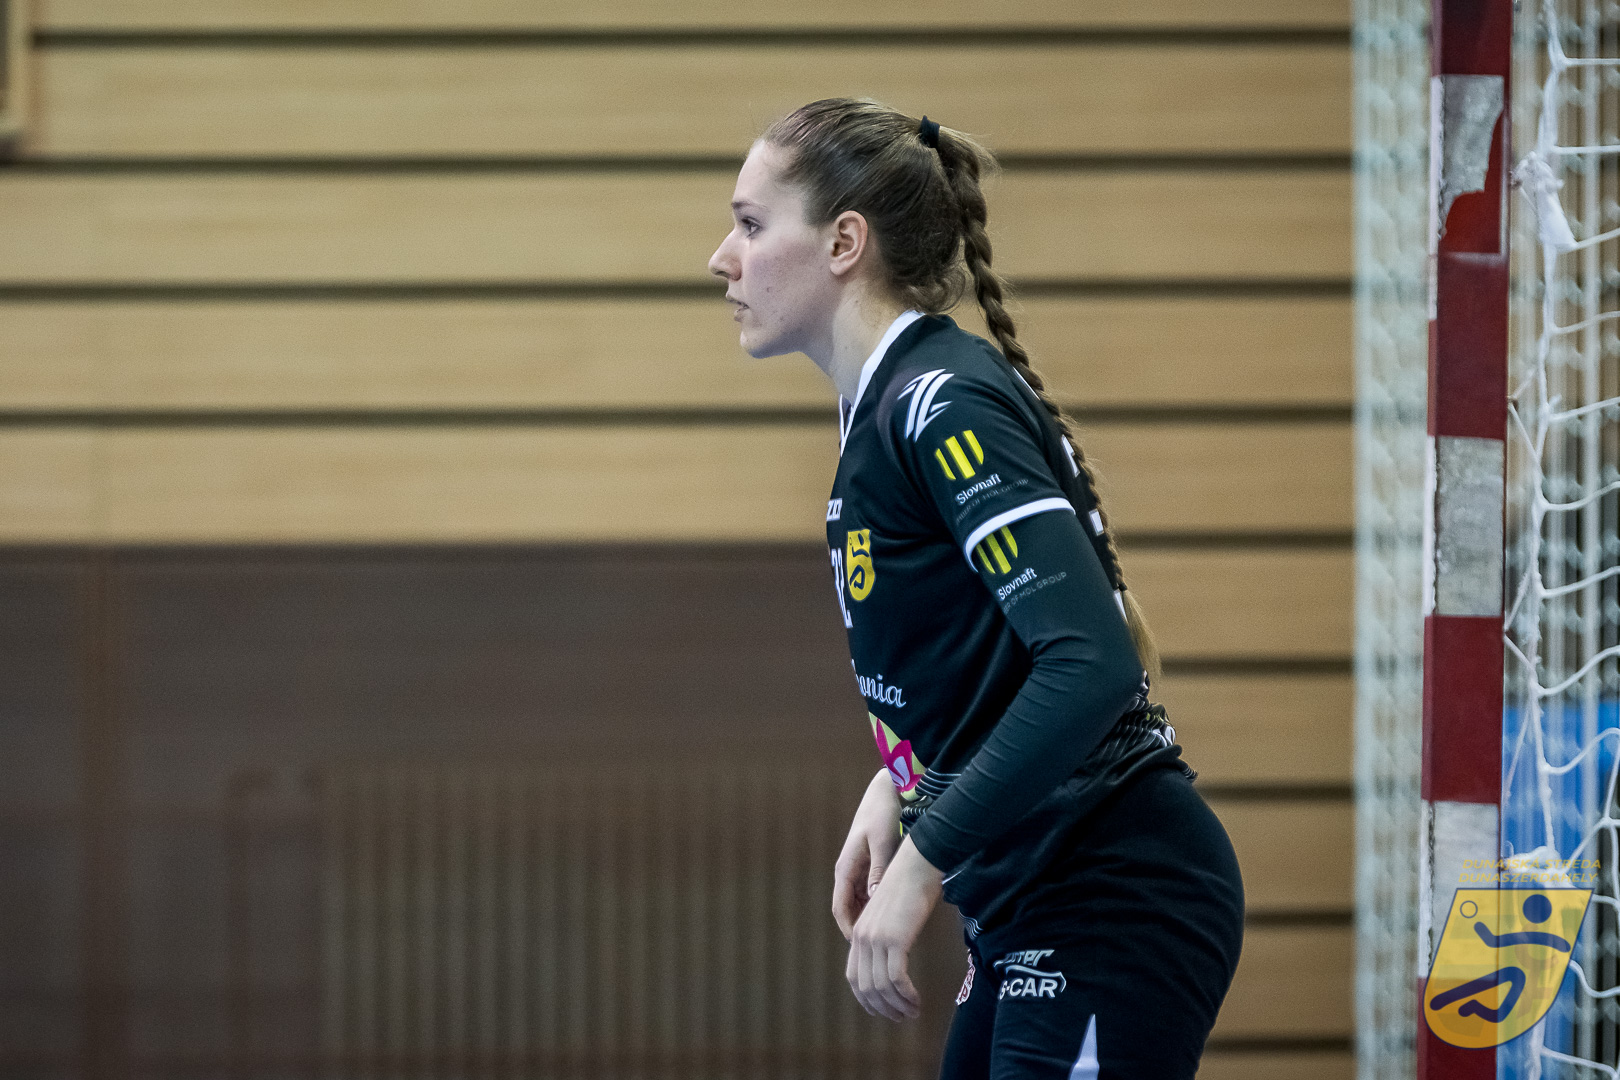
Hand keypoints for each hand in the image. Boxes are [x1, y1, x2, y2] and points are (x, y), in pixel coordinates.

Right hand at [832, 769, 902, 939]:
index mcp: (845, 868)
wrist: (885, 791)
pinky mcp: (869, 865)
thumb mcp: (882, 843)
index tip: (860, 949)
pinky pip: (869, 893)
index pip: (840, 908)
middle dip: (858, 931)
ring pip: (859, 903)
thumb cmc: (883, 814)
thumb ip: (878, 871)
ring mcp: (857, 869)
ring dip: (868, 920)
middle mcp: (847, 871)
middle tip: (875, 951)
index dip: (848, 930)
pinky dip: (876, 907)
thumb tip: (875, 899)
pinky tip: (892, 917)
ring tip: (885, 940)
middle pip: (848, 910)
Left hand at [845, 836, 942, 1021]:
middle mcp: (862, 937)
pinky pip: (897, 979)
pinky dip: (906, 995)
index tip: (884, 1010)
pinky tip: (917, 1001)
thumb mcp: (892, 915)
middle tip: (901, 1017)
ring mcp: (876, 939)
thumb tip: (894, 961)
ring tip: (913, 1012)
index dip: (867, 999)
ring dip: (898, 1005)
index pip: (854, 977)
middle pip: (865, 987)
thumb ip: (887, 937)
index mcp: (859, 932)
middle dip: (882, 1007)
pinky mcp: (894, 939)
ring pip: (881, 987)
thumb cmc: (910, 887)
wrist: (917, 864)